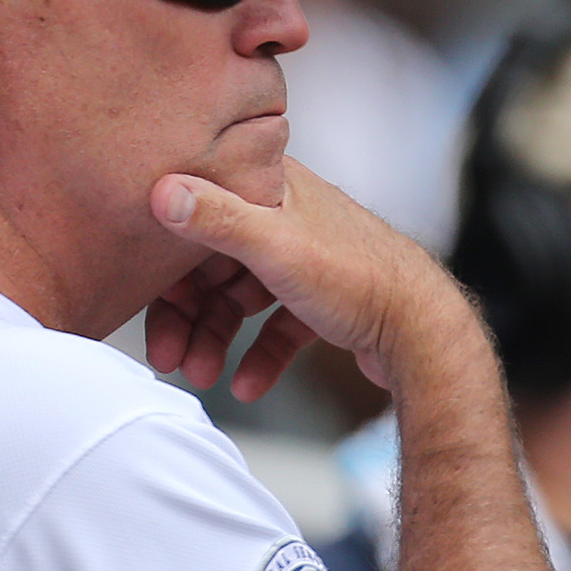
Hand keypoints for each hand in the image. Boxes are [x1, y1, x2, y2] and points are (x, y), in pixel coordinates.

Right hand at [144, 162, 475, 399]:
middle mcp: (284, 213)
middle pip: (211, 264)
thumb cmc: (358, 278)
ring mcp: (303, 257)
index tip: (145, 302)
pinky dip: (257, 354)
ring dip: (214, 340)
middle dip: (187, 316)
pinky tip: (247, 386)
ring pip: (239, 299)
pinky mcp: (321, 297)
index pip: (195, 214)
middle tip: (168, 359)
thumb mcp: (275, 245)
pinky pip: (273, 326)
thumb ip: (216, 219)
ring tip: (202, 377)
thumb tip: (160, 191)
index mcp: (270, 184)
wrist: (425, 332)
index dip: (166, 263)